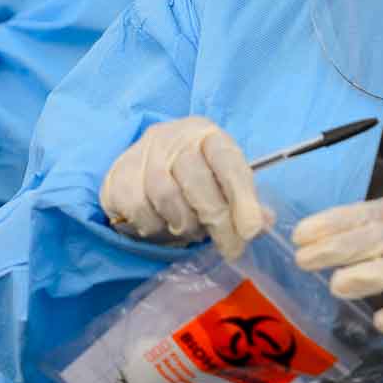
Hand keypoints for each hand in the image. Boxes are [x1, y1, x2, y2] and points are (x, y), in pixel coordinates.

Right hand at [98, 116, 272, 259]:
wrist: (140, 166)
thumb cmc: (190, 176)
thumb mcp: (221, 180)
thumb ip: (242, 201)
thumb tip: (263, 223)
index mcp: (206, 134)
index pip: (227, 160)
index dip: (242, 196)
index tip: (252, 230)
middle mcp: (173, 137)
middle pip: (197, 180)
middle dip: (218, 220)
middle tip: (231, 248)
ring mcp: (142, 154)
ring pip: (167, 196)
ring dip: (184, 224)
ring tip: (190, 231)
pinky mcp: (119, 176)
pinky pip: (140, 209)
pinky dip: (155, 226)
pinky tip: (162, 226)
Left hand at [293, 197, 382, 337]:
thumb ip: (362, 232)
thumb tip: (307, 240)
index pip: (366, 214)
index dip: (333, 222)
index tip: (300, 234)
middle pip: (380, 238)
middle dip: (340, 247)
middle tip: (304, 259)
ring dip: (370, 276)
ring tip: (336, 285)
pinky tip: (381, 322)